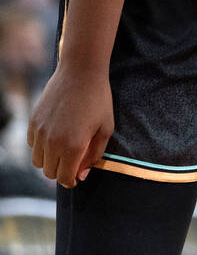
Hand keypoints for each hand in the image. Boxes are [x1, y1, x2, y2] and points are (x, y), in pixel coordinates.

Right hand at [27, 63, 113, 187]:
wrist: (80, 73)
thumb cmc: (98, 100)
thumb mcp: (105, 129)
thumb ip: (94, 155)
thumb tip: (82, 175)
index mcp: (73, 146)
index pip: (65, 178)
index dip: (72, 181)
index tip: (77, 177)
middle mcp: (52, 142)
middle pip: (49, 172)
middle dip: (62, 172)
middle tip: (74, 163)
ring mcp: (40, 132)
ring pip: (38, 161)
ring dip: (50, 161)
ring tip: (65, 150)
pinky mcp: (33, 122)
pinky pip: (32, 146)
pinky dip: (41, 147)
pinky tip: (55, 137)